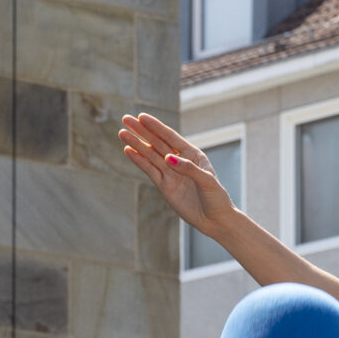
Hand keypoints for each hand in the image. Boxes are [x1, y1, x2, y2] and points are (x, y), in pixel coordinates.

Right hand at [121, 114, 234, 235]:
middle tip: (126, 119)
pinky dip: (139, 161)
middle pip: (157, 142)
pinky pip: (149, 170)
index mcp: (192, 154)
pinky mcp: (163, 186)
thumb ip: (189, 168)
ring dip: (136, 144)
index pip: (171, 137)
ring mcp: (170, 172)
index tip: (141, 117)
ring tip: (122, 133)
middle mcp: (179, 160)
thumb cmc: (216, 199)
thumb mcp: (207, 182)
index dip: (156, 127)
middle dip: (142, 131)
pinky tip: (128, 151)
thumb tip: (167, 157)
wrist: (214, 220)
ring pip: (150, 155)